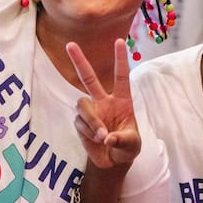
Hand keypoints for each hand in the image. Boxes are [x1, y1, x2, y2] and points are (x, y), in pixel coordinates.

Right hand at [67, 39, 139, 168]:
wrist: (113, 162)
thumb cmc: (127, 147)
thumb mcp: (132, 144)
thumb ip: (122, 139)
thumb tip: (107, 138)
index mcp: (122, 100)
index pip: (121, 76)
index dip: (120, 59)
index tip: (119, 41)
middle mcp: (104, 101)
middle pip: (88, 78)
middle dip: (79, 61)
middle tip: (70, 44)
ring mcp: (91, 111)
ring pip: (82, 105)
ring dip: (91, 120)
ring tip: (102, 136)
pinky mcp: (80, 122)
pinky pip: (79, 122)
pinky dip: (88, 131)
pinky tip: (96, 140)